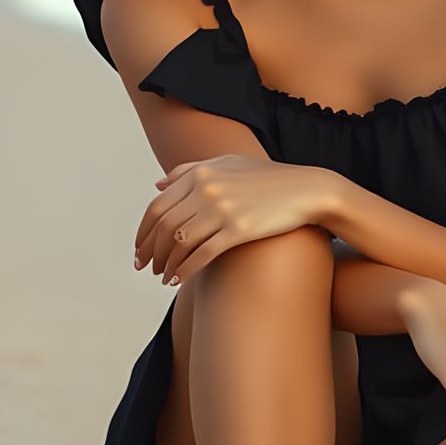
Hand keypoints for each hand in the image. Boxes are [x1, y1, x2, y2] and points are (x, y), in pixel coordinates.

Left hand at [134, 157, 332, 286]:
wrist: (306, 190)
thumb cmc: (267, 179)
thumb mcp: (227, 163)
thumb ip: (189, 170)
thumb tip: (158, 184)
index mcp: (200, 173)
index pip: (157, 207)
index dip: (143, 232)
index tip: (139, 249)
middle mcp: (207, 188)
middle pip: (164, 227)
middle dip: (149, 251)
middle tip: (145, 267)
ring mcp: (222, 209)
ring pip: (179, 242)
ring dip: (165, 264)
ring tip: (163, 276)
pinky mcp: (239, 229)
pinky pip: (202, 254)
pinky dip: (185, 270)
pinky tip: (178, 281)